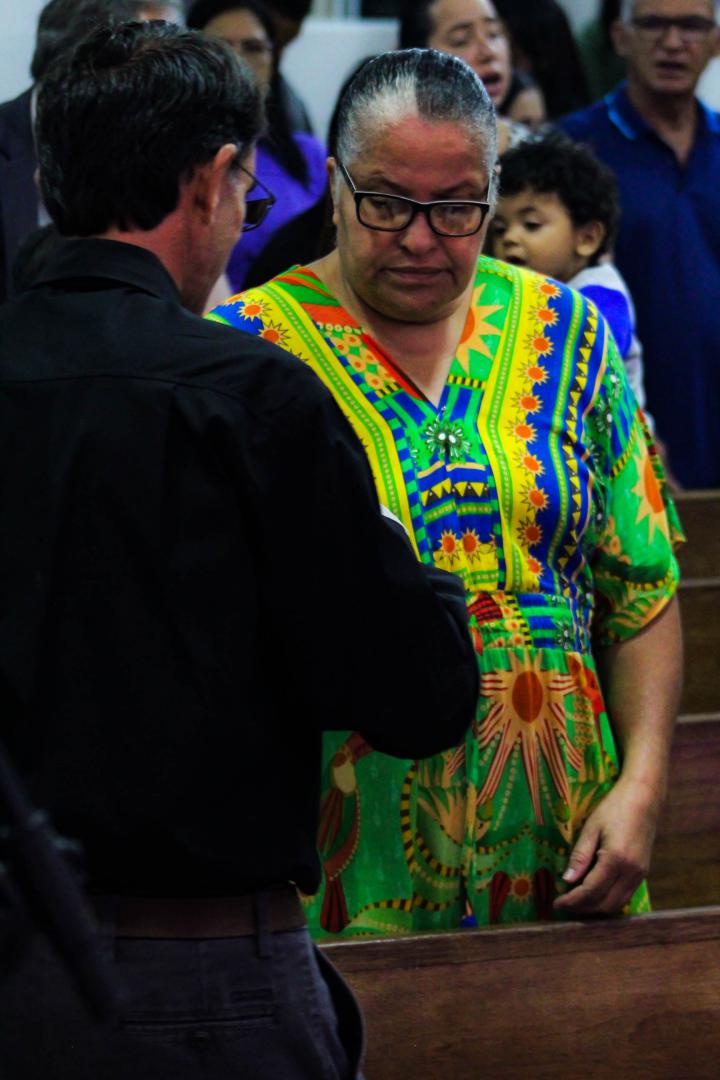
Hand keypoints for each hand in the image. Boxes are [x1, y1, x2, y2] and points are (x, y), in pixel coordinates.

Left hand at [553, 778, 661, 915]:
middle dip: (582, 908)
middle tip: (564, 905)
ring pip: (617, 904)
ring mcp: (640, 875)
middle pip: (604, 903)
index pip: (590, 891)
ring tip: (576, 903)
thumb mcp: (591, 828)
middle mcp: (631, 872)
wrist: (644, 798)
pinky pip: (625, 896)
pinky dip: (609, 901)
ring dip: (596, 908)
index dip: (572, 900)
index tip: (557, 903)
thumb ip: (580, 856)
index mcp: (615, 859)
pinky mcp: (643, 873)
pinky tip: (595, 895)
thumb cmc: (614, 808)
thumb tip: (567, 880)